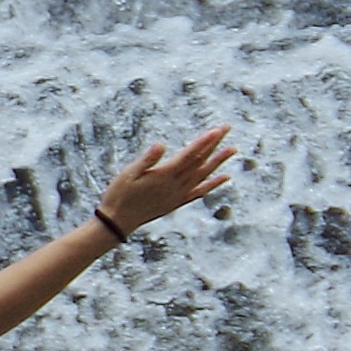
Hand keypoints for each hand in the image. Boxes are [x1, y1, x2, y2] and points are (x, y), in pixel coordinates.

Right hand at [99, 124, 238, 232]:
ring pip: (203, 175)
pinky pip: (200, 191)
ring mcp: (179, 194)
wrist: (119, 221)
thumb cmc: (120, 195)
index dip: (203, 142)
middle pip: (199, 162)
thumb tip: (160, 145)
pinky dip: (213, 184)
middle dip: (214, 145)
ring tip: (232, 149)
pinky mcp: (177, 202)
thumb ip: (146, 160)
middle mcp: (176, 185)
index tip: (216, 130)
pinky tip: (224, 177)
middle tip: (227, 129)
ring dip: (218, 161)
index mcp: (164, 176)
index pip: (189, 155)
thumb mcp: (128, 174)